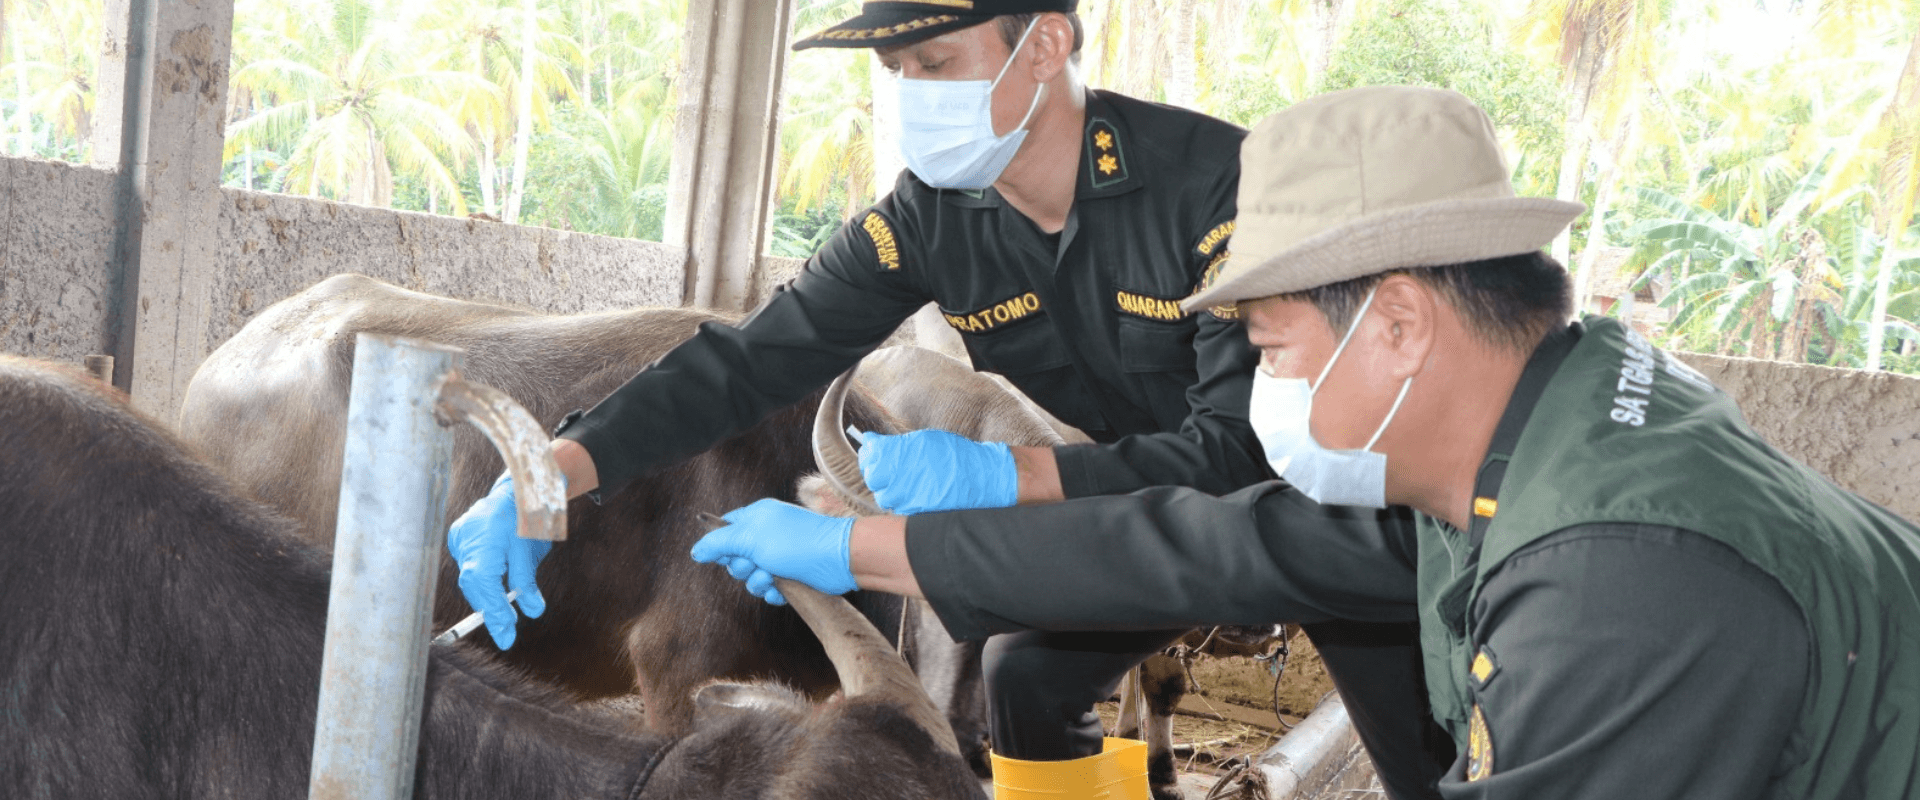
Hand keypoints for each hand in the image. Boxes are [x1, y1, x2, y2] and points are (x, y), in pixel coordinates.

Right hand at [447, 473, 551, 648]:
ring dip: (485, 596)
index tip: (507, 635)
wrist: (518, 488)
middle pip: (473, 585)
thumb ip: (527, 581)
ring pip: (470, 577)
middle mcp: (466, 539)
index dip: (494, 612)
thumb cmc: (526, 516)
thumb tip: (533, 610)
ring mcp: (459, 536)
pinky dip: (480, 580)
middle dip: (490, 609)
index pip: (484, 585)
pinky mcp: (459, 536)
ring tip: (504, 618)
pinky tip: (491, 591)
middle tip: (506, 633)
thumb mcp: (531, 550)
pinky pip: (468, 565)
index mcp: (485, 540)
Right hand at [690, 499, 855, 604]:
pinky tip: (781, 590)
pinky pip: (769, 589)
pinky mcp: (792, 576)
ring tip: (772, 578)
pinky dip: (772, 593)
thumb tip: (695, 551)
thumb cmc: (796, 542)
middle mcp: (767, 536)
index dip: (721, 545)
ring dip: (757, 582)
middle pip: (735, 557)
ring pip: (751, 577)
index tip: (726, 554)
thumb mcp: (750, 538)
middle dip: (742, 567)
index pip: (725, 529)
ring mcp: (780, 556)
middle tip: (756, 565)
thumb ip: (719, 543)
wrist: (839, 559)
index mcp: (756, 518)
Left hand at [858, 430, 1017, 513]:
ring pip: (883, 497)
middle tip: (886, 467)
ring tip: (900, 482)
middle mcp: (899, 477)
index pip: (869, 457)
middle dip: (876, 472)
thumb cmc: (954, 455)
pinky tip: (911, 493)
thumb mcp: (924, 441)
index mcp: (900, 455)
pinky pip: (898, 508)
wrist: (980, 477)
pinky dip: (900, 501)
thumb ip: (897, 445)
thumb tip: (872, 443)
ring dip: (887, 489)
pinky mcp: (915, 512)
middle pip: (872, 478)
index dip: (869, 454)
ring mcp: (906, 497)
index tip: (872, 451)